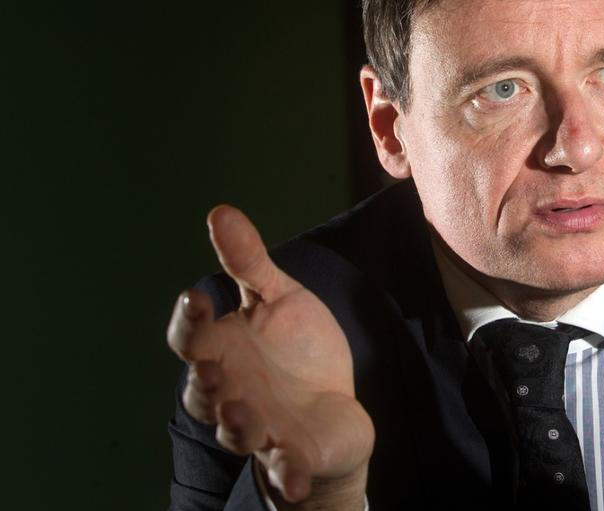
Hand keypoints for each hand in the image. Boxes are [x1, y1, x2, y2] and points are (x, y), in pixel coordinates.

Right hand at [167, 206, 373, 504]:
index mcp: (223, 351)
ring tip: (244, 412)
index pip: (191, 337)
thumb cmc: (297, 351)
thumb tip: (220, 210)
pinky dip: (288, 476)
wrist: (333, 408)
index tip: (195, 297)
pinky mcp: (293, 456)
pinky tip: (297, 475)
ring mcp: (260, 427)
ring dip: (236, 424)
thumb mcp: (279, 299)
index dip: (188, 321)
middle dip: (204, 384)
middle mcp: (231, 393)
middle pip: (202, 394)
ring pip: (236, 433)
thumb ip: (249, 263)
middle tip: (213, 369)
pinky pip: (286, 471)